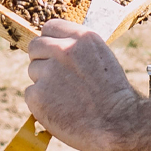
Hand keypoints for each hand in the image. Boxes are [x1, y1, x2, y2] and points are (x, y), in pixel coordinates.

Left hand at [22, 18, 138, 150]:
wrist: (119, 124)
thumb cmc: (114, 95)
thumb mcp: (101, 58)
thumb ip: (78, 49)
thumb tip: (55, 47)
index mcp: (82, 38)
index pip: (50, 27)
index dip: (51, 41)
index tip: (55, 53)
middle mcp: (63, 50)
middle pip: (35, 47)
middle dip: (42, 60)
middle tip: (57, 78)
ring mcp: (48, 72)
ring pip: (33, 71)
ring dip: (43, 83)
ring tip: (66, 97)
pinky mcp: (37, 96)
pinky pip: (31, 94)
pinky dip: (41, 103)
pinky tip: (60, 110)